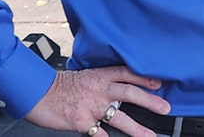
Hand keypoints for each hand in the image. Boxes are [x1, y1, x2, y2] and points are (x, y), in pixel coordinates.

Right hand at [24, 66, 169, 136]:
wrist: (37, 93)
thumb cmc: (58, 85)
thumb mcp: (83, 76)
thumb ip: (101, 81)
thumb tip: (117, 88)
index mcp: (100, 76)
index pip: (127, 74)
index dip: (144, 77)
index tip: (159, 83)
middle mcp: (99, 90)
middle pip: (130, 93)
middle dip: (150, 101)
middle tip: (165, 108)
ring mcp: (92, 107)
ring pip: (120, 118)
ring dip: (137, 129)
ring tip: (150, 136)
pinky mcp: (82, 122)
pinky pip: (100, 134)